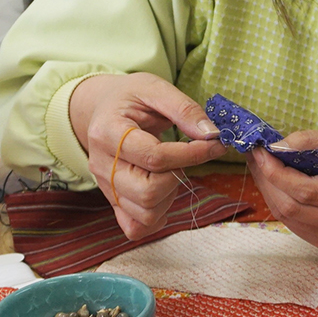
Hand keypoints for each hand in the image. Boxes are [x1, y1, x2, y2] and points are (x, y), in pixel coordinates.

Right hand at [69, 72, 227, 240]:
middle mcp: (102, 164)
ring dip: (171, 196)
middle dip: (179, 175)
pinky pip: (135, 227)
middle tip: (187, 157)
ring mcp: (105, 186)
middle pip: (148, 191)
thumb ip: (185, 109)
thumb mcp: (156, 88)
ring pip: (144, 213)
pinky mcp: (112, 200)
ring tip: (173, 170)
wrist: (102, 106)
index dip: (192, 154)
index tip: (215, 144)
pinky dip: (156, 217)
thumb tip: (211, 135)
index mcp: (108, 132)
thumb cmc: (131, 96)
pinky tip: (165, 193)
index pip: (154, 157)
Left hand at [247, 127, 317, 248]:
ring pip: (290, 220)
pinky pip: (296, 226)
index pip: (305, 191)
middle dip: (267, 181)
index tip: (261, 151)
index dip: (276, 172)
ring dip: (270, 193)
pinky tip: (279, 185)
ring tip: (265, 167)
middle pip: (292, 209)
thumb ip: (312, 141)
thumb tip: (276, 146)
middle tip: (257, 156)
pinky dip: (282, 205)